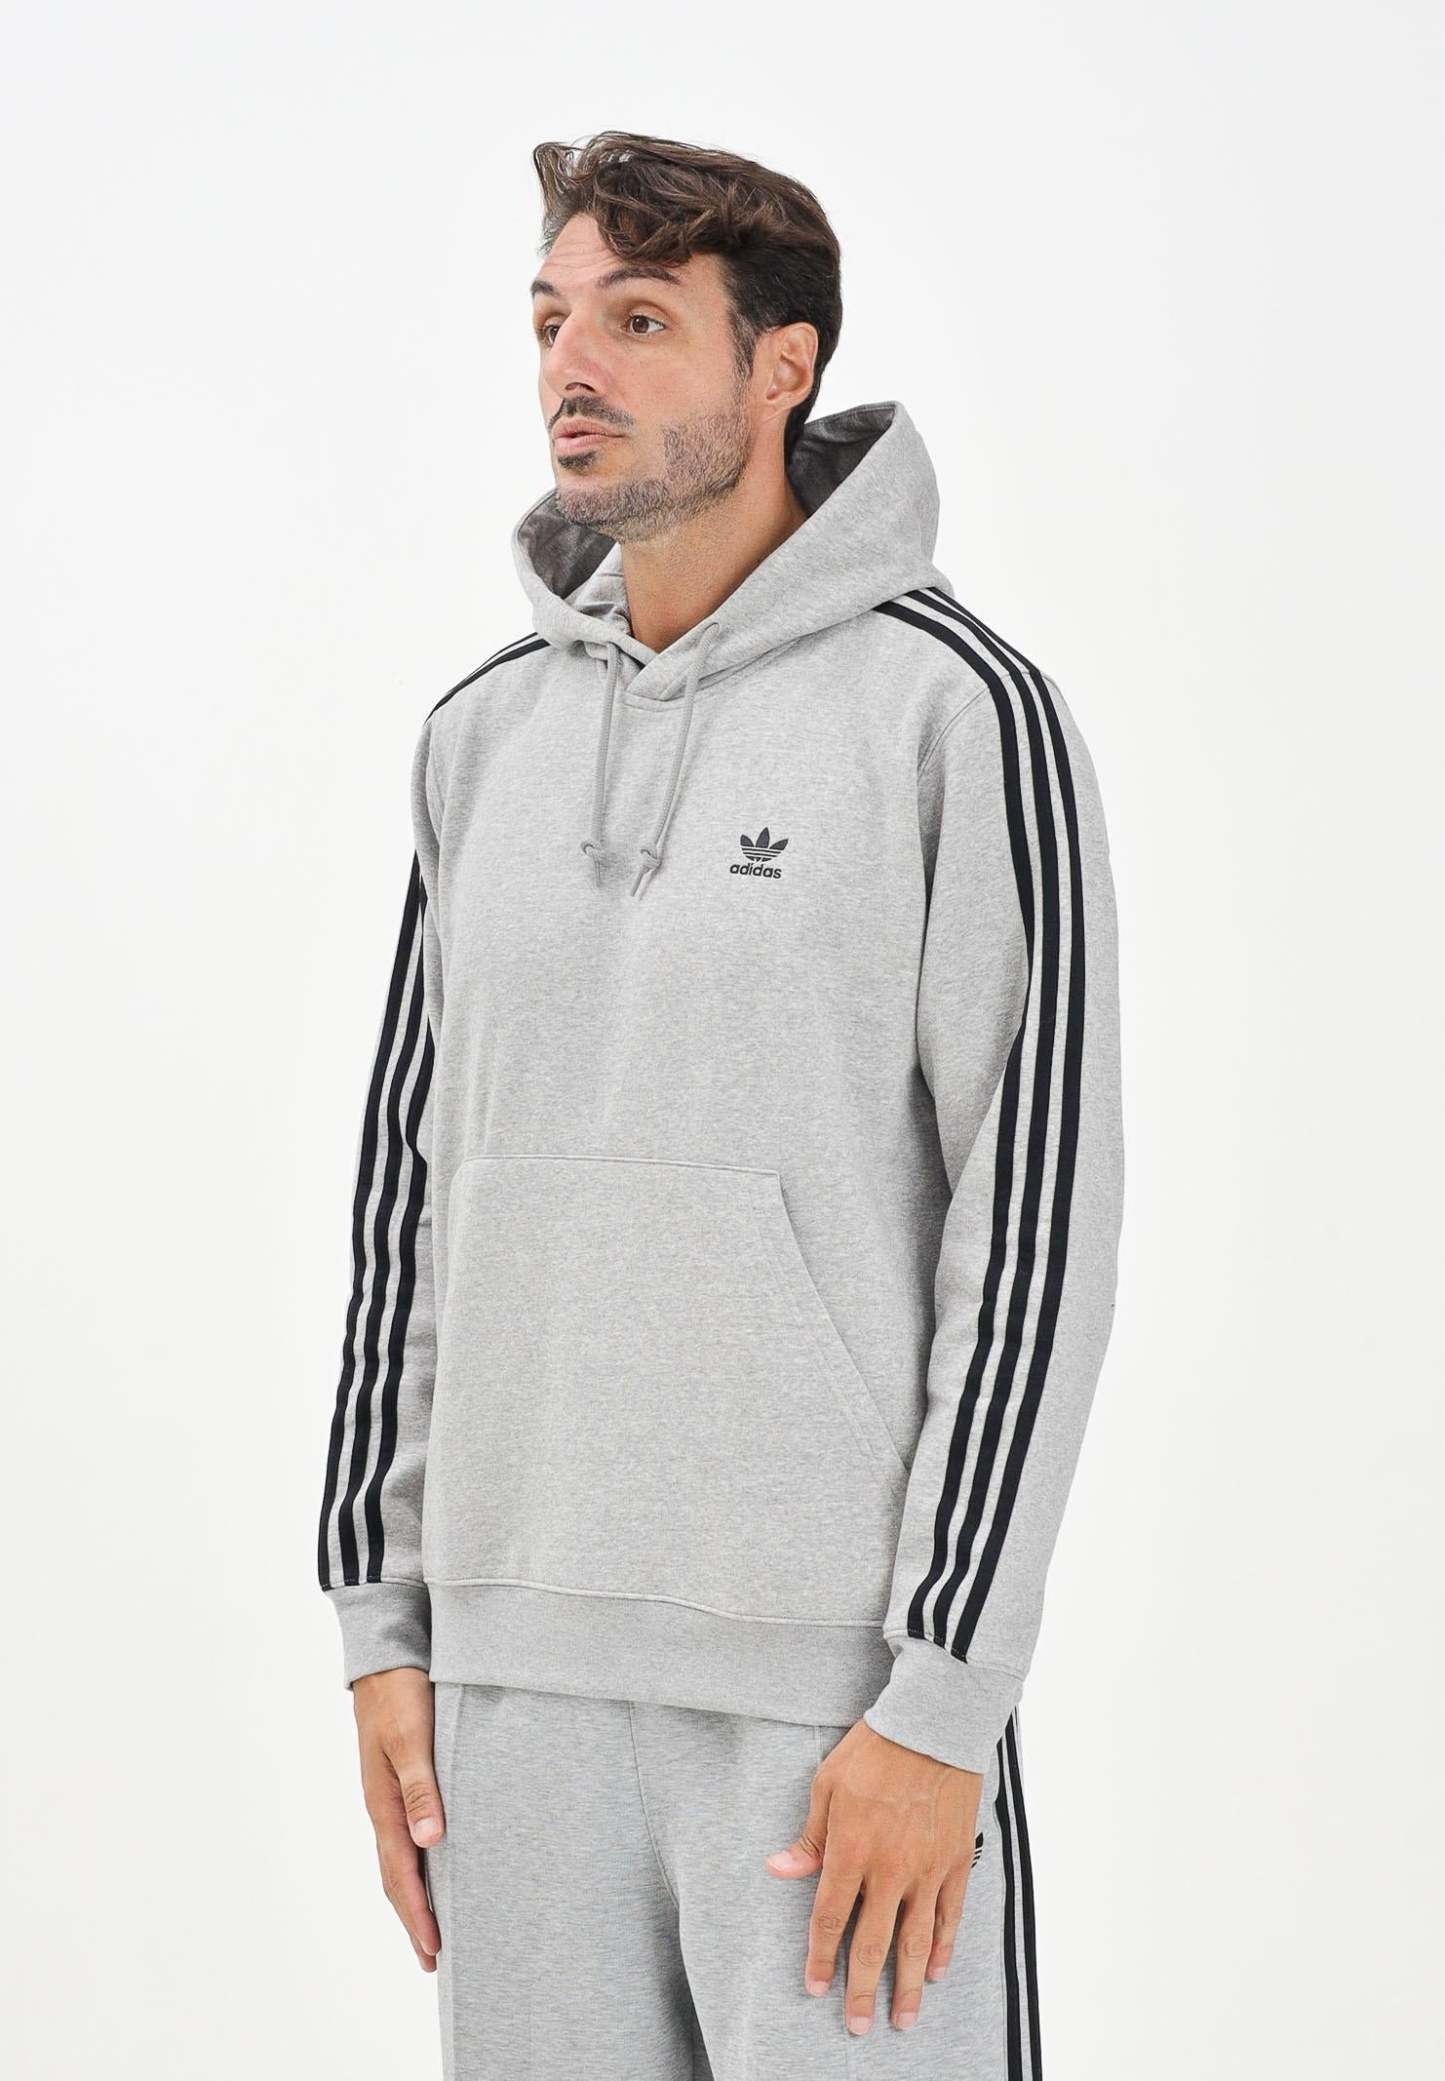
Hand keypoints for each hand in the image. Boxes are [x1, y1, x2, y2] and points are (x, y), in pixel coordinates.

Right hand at [352, 1667, 445, 1971]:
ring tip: (431, 1928)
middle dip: (413, 1919)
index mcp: (384, 1804)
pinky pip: (405, 1836)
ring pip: (399, 1859)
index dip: (418, 1914)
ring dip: (413, 1897)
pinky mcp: (398, 1781)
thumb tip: (431, 1841)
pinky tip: (431, 1867)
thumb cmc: (400, 1695)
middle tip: (431, 1960)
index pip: (401, 1874)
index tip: (434, 1950)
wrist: (385, 1659)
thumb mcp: (411, 1738)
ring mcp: (388, 1796)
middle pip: (396, 1877)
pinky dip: (416, 1865)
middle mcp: (383, 1807)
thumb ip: (421, 1787)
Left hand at [765, 1719, 982, 2035]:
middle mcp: (890, 1867)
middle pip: (873, 1943)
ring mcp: (927, 1868)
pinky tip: (935, 1971)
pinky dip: (943, 1947)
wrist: (933, 1724)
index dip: (821, 1958)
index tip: (815, 1988)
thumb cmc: (874, 1749)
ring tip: (903, 2020)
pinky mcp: (956, 1860)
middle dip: (861, 1989)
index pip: (830, 1918)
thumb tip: (778, 1870)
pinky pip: (949, 1914)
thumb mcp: (827, 1783)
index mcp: (851, 1848)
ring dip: (907, 1986)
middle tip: (857, 2027)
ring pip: (916, 1941)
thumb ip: (809, 1836)